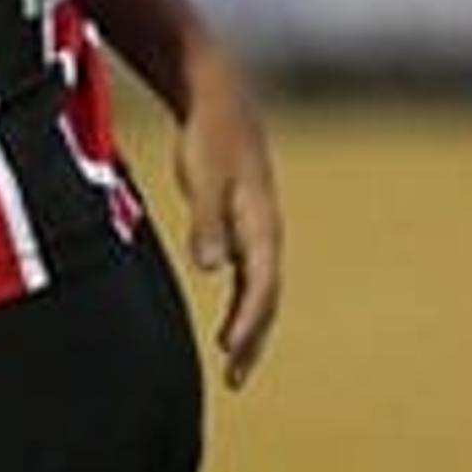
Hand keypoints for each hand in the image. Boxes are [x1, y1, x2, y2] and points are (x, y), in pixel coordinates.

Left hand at [169, 51, 282, 387]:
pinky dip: (243, 302)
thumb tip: (213, 269)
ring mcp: (257, 226)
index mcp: (262, 222)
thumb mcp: (204, 175)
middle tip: (236, 377)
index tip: (231, 353)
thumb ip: (208, 221)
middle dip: (254, 337)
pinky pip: (250, 274)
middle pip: (266, 295)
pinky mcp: (243, 220)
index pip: (261, 285)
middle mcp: (266, 230)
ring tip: (234, 362)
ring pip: (260, 288)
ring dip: (251, 325)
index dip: (249, 321)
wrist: (216, 94)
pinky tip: (232, 324)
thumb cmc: (209, 133)